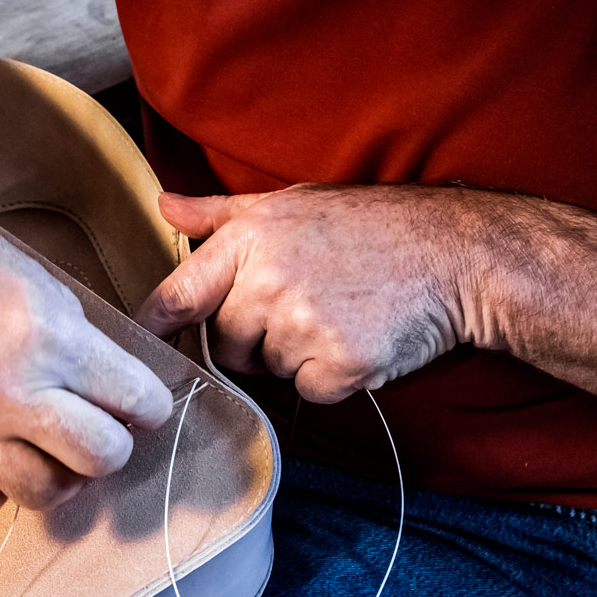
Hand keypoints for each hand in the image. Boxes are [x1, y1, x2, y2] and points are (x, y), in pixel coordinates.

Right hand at [0, 206, 173, 512]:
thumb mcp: (50, 295)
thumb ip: (89, 355)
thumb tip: (126, 406)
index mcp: (47, 341)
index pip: (135, 401)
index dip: (149, 407)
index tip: (143, 409)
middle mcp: (4, 392)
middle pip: (99, 457)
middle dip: (110, 445)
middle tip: (99, 430)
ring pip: (43, 492)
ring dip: (58, 473)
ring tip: (50, 447)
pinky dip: (0, 482)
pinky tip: (0, 452)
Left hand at [136, 184, 489, 402]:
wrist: (454, 253)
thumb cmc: (371, 227)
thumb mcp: (291, 205)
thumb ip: (220, 214)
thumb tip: (163, 205)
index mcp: (249, 239)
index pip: (177, 295)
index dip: (154, 326)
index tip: (142, 345)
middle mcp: (268, 281)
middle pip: (223, 342)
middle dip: (253, 337)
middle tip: (304, 305)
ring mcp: (302, 325)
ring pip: (268, 369)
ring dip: (297, 355)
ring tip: (339, 314)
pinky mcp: (338, 364)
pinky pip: (309, 392)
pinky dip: (332, 377)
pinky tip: (358, 339)